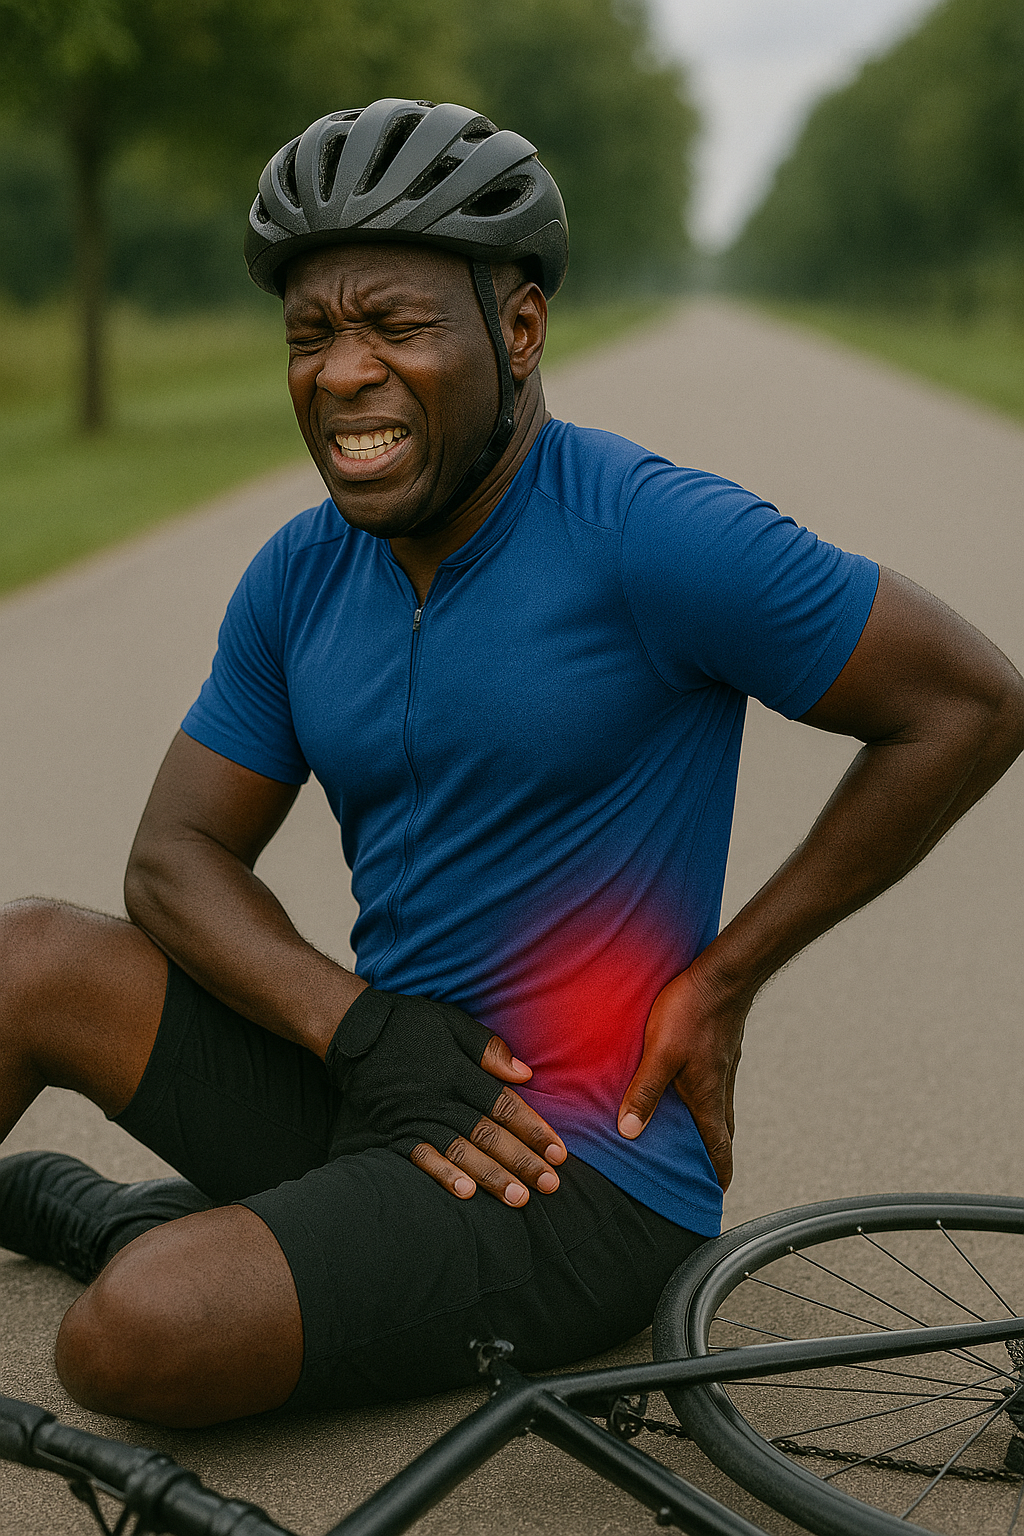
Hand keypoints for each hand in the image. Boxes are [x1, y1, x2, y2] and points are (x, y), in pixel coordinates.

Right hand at [326, 988, 566, 1205]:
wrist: (353, 1030)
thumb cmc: (408, 1023)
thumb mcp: (452, 1022)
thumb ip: (488, 1049)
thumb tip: (525, 1074)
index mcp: (460, 1071)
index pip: (505, 1105)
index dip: (534, 1130)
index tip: (559, 1152)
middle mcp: (442, 1097)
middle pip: (489, 1134)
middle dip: (522, 1162)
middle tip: (550, 1186)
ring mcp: (417, 1116)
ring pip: (461, 1151)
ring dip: (491, 1176)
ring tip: (518, 1199)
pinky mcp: (394, 1129)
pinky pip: (420, 1156)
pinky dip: (442, 1175)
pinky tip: (465, 1194)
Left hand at [616, 958, 748, 1189]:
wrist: (723, 974)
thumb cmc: (691, 1011)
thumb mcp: (660, 1054)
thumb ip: (644, 1092)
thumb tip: (629, 1132)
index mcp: (708, 1097)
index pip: (720, 1148)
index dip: (719, 1174)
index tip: (716, 1194)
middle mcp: (720, 1087)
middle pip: (721, 1132)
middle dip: (713, 1156)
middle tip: (699, 1172)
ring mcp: (723, 1066)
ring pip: (718, 1107)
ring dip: (708, 1126)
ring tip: (688, 1134)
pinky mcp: (720, 1048)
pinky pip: (714, 1084)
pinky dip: (704, 1099)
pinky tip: (687, 1088)